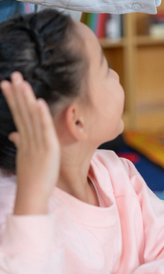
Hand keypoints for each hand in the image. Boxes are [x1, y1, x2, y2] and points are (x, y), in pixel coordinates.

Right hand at [1, 72, 59, 214]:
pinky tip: (39, 102)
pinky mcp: (47, 148)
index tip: (5, 83)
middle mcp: (28, 138)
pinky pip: (43, 129)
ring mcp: (36, 142)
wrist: (32, 198)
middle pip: (22, 111)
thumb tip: (13, 134)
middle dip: (17, 93)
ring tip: (22, 83)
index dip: (12, 98)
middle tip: (12, 75)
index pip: (18, 113)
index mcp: (24, 138)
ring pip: (31, 117)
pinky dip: (41, 115)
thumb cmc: (31, 179)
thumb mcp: (25, 157)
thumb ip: (20, 142)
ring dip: (27, 99)